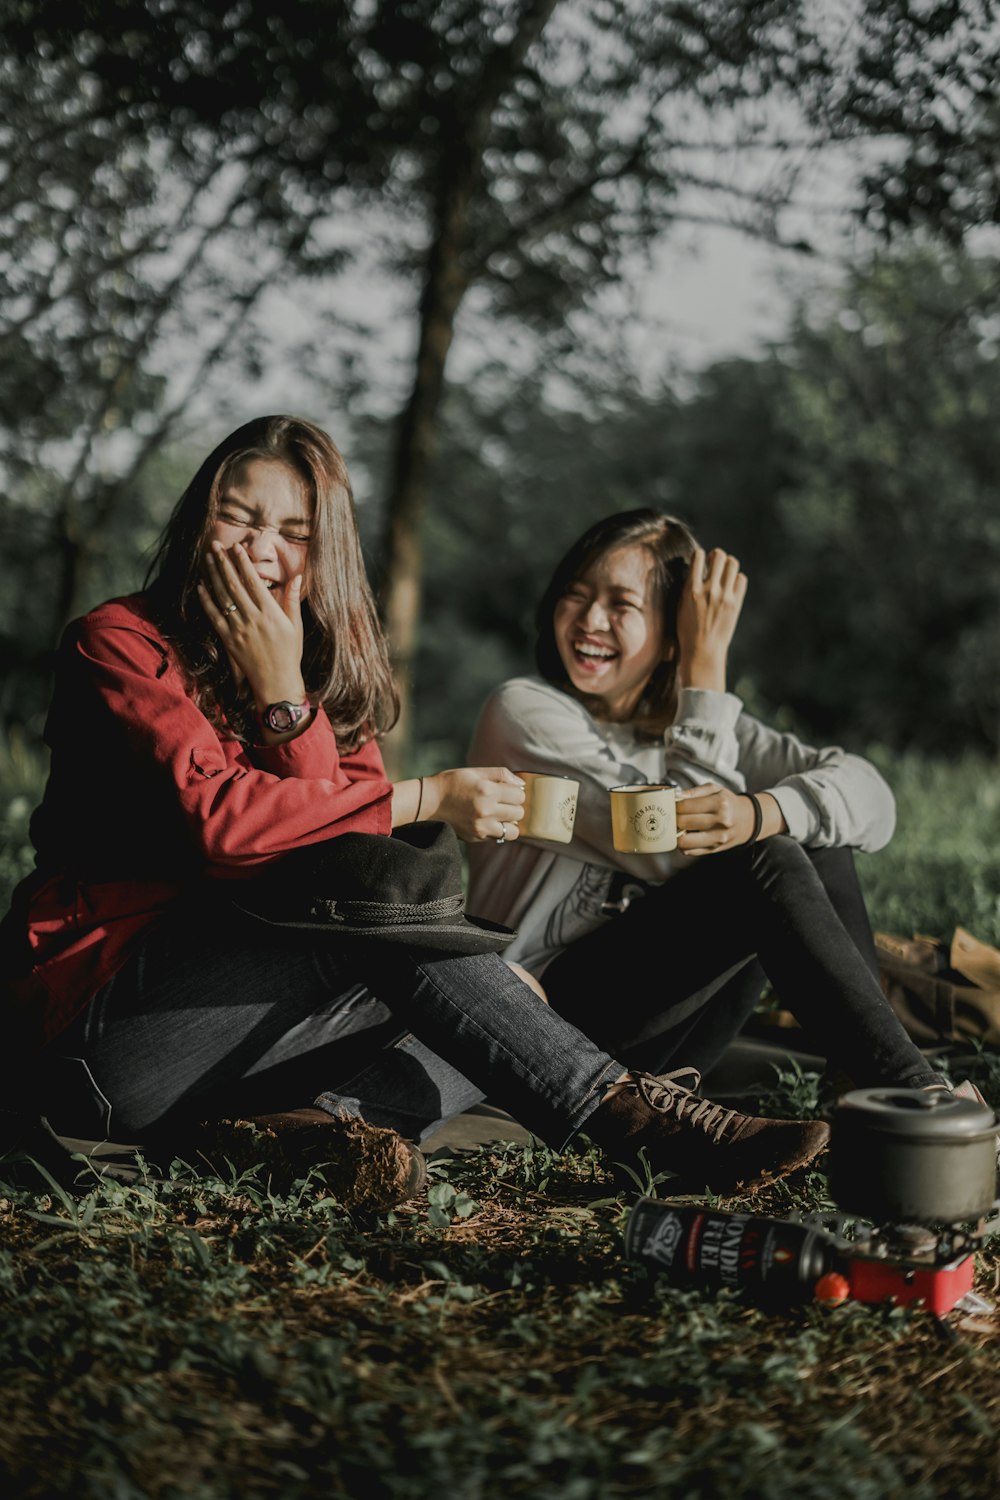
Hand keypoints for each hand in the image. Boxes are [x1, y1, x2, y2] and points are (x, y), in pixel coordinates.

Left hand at [198, 542, 305, 706]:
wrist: (276, 682)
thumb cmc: (290, 654)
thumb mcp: (295, 626)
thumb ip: (292, 600)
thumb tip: (297, 577)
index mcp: (271, 613)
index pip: (253, 581)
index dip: (243, 563)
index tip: (236, 548)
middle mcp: (253, 619)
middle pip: (233, 585)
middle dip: (223, 563)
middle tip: (215, 545)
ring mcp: (238, 629)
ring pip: (222, 597)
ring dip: (213, 576)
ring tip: (208, 559)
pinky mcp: (228, 640)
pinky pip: (214, 617)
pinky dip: (206, 601)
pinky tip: (201, 587)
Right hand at [420, 767, 525, 843]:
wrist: (428, 802)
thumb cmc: (452, 783)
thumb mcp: (475, 772)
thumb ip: (501, 775)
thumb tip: (521, 784)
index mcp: (487, 791)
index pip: (520, 796)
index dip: (515, 792)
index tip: (506, 791)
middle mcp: (485, 810)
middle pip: (519, 813)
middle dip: (513, 806)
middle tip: (502, 802)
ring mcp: (481, 826)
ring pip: (513, 831)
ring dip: (509, 822)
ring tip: (499, 815)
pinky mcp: (476, 837)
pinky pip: (498, 837)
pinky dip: (498, 831)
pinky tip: (488, 822)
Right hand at [676, 546, 746, 690]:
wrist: (703, 651)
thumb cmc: (687, 631)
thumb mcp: (680, 607)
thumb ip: (688, 587)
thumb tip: (695, 571)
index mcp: (691, 589)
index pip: (698, 556)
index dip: (700, 554)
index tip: (700, 559)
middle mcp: (709, 590)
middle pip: (719, 556)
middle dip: (716, 555)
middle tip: (714, 562)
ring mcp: (724, 596)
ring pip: (733, 564)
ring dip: (728, 564)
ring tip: (724, 571)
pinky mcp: (736, 603)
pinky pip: (742, 579)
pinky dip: (737, 578)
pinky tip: (731, 585)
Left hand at [676, 783, 756, 856]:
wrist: (747, 820)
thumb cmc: (728, 803)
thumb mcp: (716, 789)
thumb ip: (695, 791)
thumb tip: (677, 795)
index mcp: (720, 804)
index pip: (686, 806)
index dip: (676, 805)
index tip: (676, 805)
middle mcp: (721, 822)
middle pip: (684, 822)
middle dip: (675, 818)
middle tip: (675, 815)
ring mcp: (718, 838)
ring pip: (684, 841)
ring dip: (677, 834)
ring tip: (680, 826)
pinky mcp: (714, 849)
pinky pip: (689, 851)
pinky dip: (683, 844)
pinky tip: (687, 835)